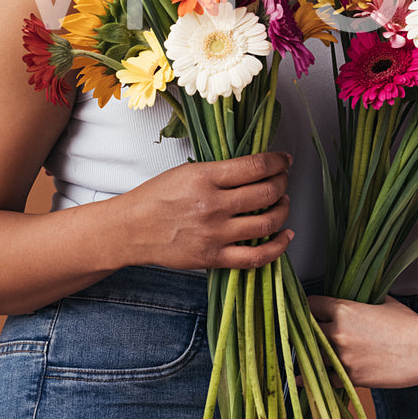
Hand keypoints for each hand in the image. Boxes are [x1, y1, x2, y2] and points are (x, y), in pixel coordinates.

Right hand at [120, 151, 293, 270]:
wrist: (132, 230)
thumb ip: (220, 171)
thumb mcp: (186, 172)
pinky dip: (278, 246)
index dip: (277, 162)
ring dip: (283, 210)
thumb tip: (255, 168)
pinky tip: (285, 236)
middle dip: (283, 183)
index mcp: (205, 178)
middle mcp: (213, 205)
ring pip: (267, 222)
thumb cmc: (156, 198)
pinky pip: (257, 256)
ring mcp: (215, 234)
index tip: (284, 161)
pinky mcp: (214, 257)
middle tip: (283, 180)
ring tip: (283, 203)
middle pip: (267, 192)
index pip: (255, 166)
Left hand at [307, 294, 417, 388]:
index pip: (312, 304)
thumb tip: (350, 299)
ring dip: (310, 353)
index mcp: (344, 309)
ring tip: (305, 353)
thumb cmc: (407, 324)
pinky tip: (304, 378)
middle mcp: (338, 332)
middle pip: (307, 330)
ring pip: (312, 354)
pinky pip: (324, 378)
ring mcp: (343, 356)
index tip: (309, 311)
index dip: (310, 307)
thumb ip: (359, 301)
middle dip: (306, 330)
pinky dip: (314, 378)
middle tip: (304, 333)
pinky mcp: (350, 377)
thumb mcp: (382, 302)